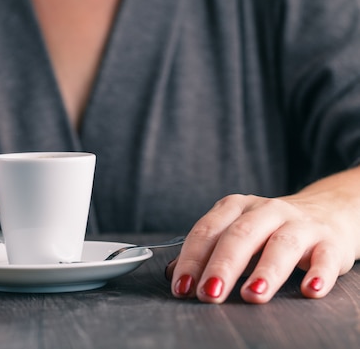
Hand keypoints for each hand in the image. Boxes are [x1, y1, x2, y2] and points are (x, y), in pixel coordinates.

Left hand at [166, 176, 358, 302]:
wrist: (326, 212)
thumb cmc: (268, 230)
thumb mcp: (234, 232)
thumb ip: (206, 251)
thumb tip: (173, 274)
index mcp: (235, 207)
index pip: (207, 231)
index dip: (192, 260)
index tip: (182, 288)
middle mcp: (266, 210)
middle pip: (240, 235)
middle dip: (222, 266)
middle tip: (209, 294)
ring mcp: (300, 224)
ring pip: (281, 244)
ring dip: (266, 271)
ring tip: (252, 295)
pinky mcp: (330, 242)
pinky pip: (325, 257)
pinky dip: (319, 274)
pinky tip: (310, 291)